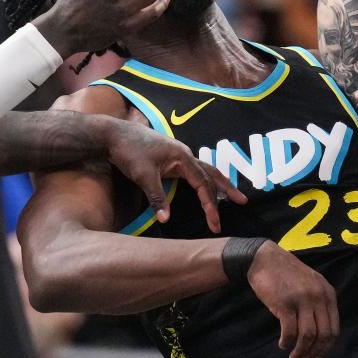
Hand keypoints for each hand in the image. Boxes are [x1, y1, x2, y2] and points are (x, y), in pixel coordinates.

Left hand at [103, 118, 246, 232]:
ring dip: (219, 183)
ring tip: (232, 194)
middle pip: (212, 174)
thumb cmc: (129, 152)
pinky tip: (205, 187)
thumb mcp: (143, 175)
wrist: (115, 134)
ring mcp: (179, 156)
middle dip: (227, 190)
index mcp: (183, 158)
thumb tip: (166, 220)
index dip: (210, 205)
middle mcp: (186, 155)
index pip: (203, 185)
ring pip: (205, 171)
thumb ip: (157, 197)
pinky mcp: (172, 158)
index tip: (215, 223)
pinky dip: (204, 180)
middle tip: (242, 202)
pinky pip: (194, 171)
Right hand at [248, 242, 338, 357]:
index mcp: (328, 293)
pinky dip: (287, 342)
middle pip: (324, 334)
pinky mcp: (285, 303)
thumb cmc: (287, 274)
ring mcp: (303, 299)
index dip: (326, 348)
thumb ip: (319, 303)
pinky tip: (283, 344)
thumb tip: (320, 334)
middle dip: (315, 353)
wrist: (265, 259)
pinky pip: (290, 331)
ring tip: (293, 356)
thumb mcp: (312, 284)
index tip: (316, 357)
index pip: (334, 328)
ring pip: (308, 336)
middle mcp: (319, 296)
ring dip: (301, 351)